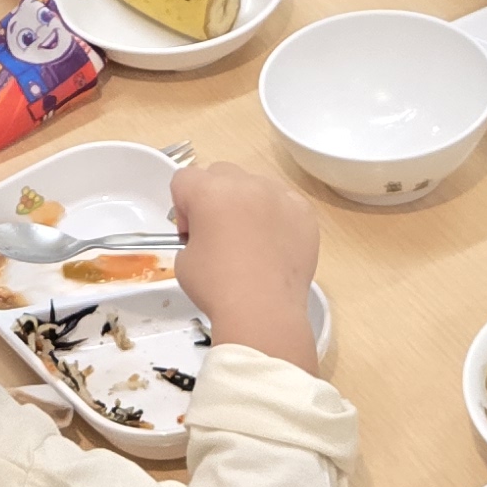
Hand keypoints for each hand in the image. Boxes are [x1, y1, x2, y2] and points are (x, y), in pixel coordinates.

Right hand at [170, 162, 321, 367]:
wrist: (264, 312)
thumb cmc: (217, 287)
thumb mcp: (184, 260)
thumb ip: (192, 234)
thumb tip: (207, 234)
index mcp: (209, 192)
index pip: (184, 179)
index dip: (182, 207)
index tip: (191, 233)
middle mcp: (246, 185)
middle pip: (220, 174)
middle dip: (214, 198)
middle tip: (218, 233)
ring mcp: (279, 196)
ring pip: (255, 185)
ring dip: (247, 204)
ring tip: (250, 241)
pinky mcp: (303, 212)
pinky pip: (284, 203)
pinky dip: (276, 217)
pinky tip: (273, 246)